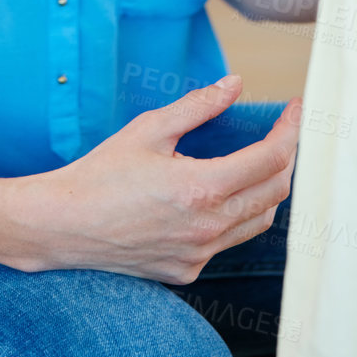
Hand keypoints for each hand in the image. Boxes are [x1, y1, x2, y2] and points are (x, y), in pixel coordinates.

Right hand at [3, 74, 299, 283]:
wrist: (61, 226)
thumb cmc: (100, 173)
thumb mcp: (149, 129)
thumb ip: (198, 106)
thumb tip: (235, 84)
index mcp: (200, 189)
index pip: (271, 159)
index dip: (291, 130)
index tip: (296, 108)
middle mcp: (206, 229)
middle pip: (276, 191)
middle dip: (287, 156)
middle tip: (283, 129)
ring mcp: (198, 256)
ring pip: (259, 221)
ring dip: (268, 188)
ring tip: (261, 158)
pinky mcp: (187, 272)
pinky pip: (230, 241)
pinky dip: (238, 214)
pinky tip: (222, 193)